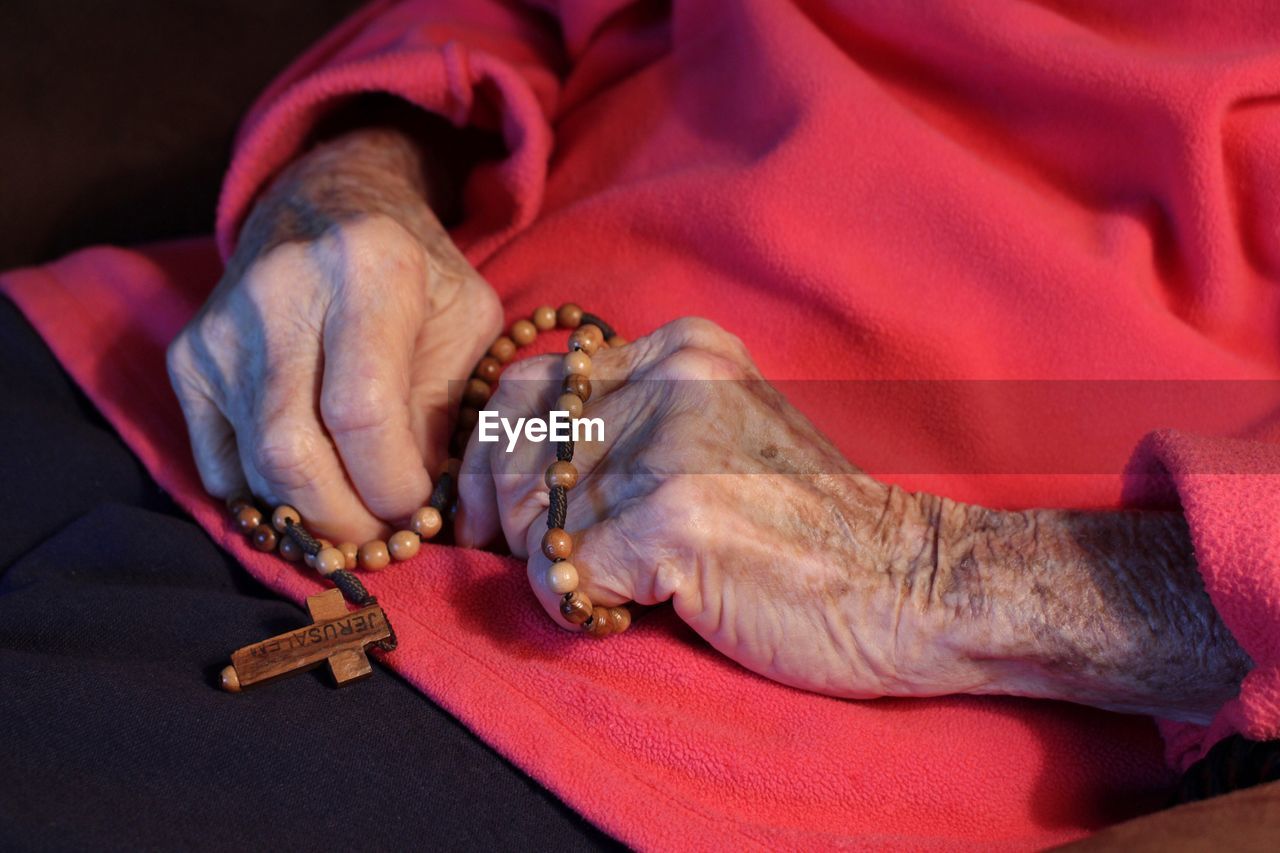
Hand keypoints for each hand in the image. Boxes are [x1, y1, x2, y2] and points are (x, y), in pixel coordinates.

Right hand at [168, 128, 500, 541]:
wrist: (326, 204)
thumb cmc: (416, 272)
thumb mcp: (465, 320)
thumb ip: (446, 408)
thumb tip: (422, 509)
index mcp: (365, 267)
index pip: (362, 412)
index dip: (392, 483)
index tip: (420, 509)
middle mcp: (278, 291)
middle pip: (293, 452)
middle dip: (346, 518)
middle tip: (385, 537)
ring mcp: (221, 327)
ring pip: (254, 465)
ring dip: (311, 517)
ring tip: (358, 521)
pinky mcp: (187, 356)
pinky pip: (219, 463)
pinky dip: (269, 499)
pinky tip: (312, 495)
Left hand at [459, 318, 1250, 719]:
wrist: (912, 587)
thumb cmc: (810, 526)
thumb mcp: (723, 435)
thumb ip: (634, 423)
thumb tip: (512, 471)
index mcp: (682, 351)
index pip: (528, 384)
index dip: (495, 455)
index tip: (496, 510)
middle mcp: (672, 381)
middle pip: (517, 449)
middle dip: (507, 518)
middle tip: (529, 560)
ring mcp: (671, 446)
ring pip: (536, 516)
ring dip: (553, 567)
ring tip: (612, 585)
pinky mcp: (672, 520)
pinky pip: (563, 574)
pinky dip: (578, 607)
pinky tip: (630, 611)